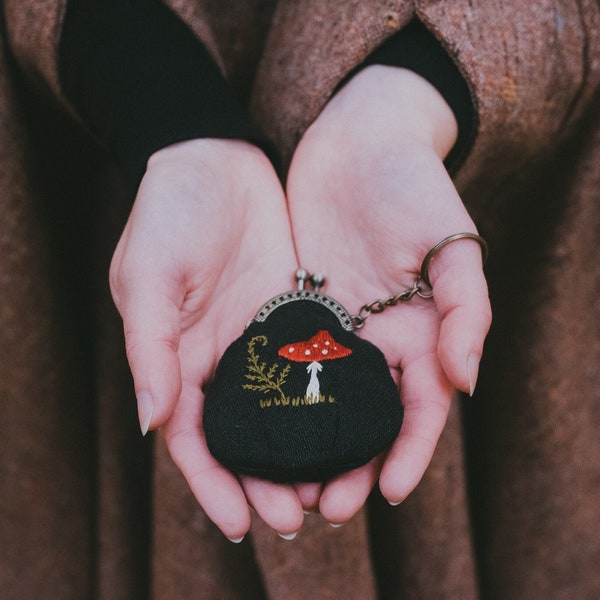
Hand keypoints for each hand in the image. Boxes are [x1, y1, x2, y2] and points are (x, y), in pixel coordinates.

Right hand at [110, 139, 303, 540]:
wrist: (214, 159)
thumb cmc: (168, 214)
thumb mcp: (149, 279)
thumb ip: (152, 350)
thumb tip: (150, 424)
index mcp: (180, 358)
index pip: (194, 438)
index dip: (212, 484)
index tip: (239, 524)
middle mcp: (224, 358)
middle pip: (246, 435)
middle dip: (266, 479)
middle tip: (297, 519)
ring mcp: (264, 337)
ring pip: (287, 408)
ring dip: (305, 449)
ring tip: (332, 488)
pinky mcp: (298, 311)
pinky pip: (316, 362)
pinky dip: (330, 398)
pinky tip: (354, 425)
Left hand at [286, 66, 490, 521]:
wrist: (360, 139)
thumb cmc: (413, 185)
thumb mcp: (451, 242)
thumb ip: (464, 309)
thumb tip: (465, 381)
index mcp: (421, 332)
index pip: (421, 409)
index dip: (410, 454)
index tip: (391, 495)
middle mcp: (378, 339)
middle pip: (367, 419)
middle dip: (352, 465)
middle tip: (324, 508)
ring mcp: (335, 326)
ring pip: (322, 401)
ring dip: (309, 444)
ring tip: (286, 486)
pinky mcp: (297, 306)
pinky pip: (286, 360)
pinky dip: (276, 397)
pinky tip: (256, 426)